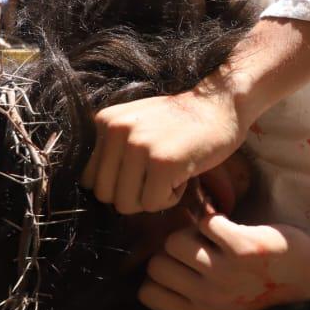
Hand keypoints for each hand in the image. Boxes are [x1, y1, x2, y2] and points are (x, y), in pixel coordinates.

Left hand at [81, 87, 245, 213]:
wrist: (222, 105)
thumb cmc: (180, 123)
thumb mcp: (134, 125)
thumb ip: (110, 149)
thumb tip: (93, 190)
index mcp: (103, 122)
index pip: (88, 179)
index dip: (116, 183)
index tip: (141, 169)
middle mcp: (116, 131)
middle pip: (105, 195)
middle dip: (133, 194)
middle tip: (158, 173)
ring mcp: (139, 146)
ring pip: (126, 204)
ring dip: (152, 197)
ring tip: (171, 172)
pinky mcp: (163, 162)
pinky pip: (152, 204)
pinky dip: (171, 197)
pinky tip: (184, 174)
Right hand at [139, 214, 309, 309]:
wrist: (305, 272)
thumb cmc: (256, 282)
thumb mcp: (219, 303)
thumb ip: (185, 291)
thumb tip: (141, 257)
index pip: (147, 293)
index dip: (160, 272)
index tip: (181, 265)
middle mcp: (210, 300)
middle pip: (156, 264)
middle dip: (172, 250)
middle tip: (198, 246)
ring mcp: (226, 274)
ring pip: (175, 241)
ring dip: (190, 231)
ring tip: (212, 237)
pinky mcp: (244, 249)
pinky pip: (205, 222)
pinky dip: (214, 218)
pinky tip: (228, 227)